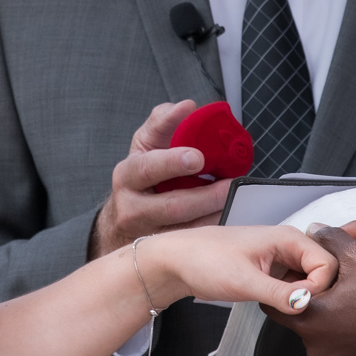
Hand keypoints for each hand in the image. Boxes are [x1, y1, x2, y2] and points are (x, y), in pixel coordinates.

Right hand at [89, 101, 231, 258]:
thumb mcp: (144, 145)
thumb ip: (163, 121)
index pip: (148, 167)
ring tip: (232, 197)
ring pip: (186, 229)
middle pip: (173, 205)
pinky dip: (213, 229)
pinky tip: (227, 214)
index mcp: (128, 175)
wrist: (123, 218)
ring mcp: (148, 232)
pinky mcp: (163, 248)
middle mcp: (133, 207)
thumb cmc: (140, 176)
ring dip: (214, 213)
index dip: (173, 162)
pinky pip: (193, 242)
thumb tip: (185, 107)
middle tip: (230, 183)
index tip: (198, 157)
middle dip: (206, 195)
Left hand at [136, 224, 336, 315]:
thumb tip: (306, 304)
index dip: (320, 288)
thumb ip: (279, 294)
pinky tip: (277, 304)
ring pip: (311, 280)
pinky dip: (292, 298)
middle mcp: (290, 244)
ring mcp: (282, 257)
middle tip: (293, 307)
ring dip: (303, 297)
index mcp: (289, 237)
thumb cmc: (204, 260)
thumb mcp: (244, 281)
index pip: (329, 264)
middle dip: (315, 294)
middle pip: (324, 272)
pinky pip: (296, 285)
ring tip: (282, 306)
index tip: (299, 302)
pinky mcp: (273, 270)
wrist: (177, 261)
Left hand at [267, 225, 355, 355]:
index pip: (275, 304)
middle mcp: (320, 350)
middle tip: (338, 280)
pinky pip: (348, 347)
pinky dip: (354, 332)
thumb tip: (315, 231)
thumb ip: (329, 240)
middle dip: (316, 299)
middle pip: (303, 318)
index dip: (286, 284)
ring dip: (335, 317)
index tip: (299, 273)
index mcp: (311, 322)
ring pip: (326, 333)